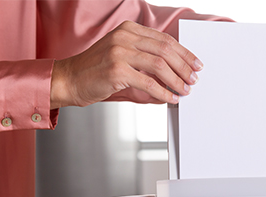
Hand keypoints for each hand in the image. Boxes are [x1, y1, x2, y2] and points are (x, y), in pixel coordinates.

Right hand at [50, 21, 202, 108]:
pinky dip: (163, 92)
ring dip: (176, 80)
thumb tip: (175, 74)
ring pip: (160, 65)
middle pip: (166, 50)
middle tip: (193, 80)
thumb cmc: (97, 71)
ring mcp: (120, 51)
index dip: (184, 53)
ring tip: (184, 90)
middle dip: (184, 67)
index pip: (164, 39)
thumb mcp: (123, 56)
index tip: (196, 65)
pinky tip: (170, 98)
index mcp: (128, 29)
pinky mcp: (117, 70)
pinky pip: (148, 82)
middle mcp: (125, 36)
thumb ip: (146, 59)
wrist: (69, 80)